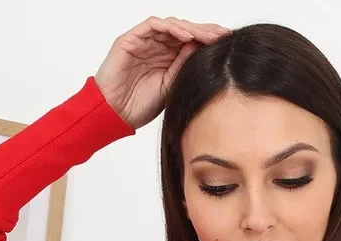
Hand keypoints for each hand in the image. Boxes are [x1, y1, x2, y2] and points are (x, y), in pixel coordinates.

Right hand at [95, 16, 230, 129]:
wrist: (114, 114)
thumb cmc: (139, 106)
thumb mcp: (170, 86)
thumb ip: (183, 66)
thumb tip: (201, 48)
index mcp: (166, 59)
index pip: (190, 43)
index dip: (207, 41)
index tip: (226, 43)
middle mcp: (156, 47)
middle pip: (184, 31)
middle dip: (204, 31)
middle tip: (223, 35)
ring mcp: (144, 41)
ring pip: (171, 25)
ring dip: (191, 28)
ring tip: (208, 35)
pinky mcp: (131, 39)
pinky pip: (153, 25)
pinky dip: (170, 27)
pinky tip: (186, 36)